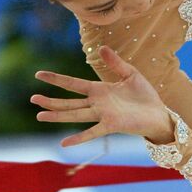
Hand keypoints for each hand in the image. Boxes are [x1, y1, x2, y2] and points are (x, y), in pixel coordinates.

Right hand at [30, 45, 175, 147]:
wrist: (158, 113)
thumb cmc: (145, 95)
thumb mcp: (130, 74)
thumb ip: (115, 62)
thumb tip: (101, 47)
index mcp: (99, 90)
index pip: (72, 84)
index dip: (56, 79)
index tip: (39, 75)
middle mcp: (97, 104)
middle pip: (68, 102)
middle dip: (50, 100)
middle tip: (32, 99)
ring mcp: (102, 115)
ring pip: (75, 114)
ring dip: (57, 115)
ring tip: (40, 115)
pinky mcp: (111, 125)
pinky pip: (91, 132)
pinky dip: (78, 138)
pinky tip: (63, 143)